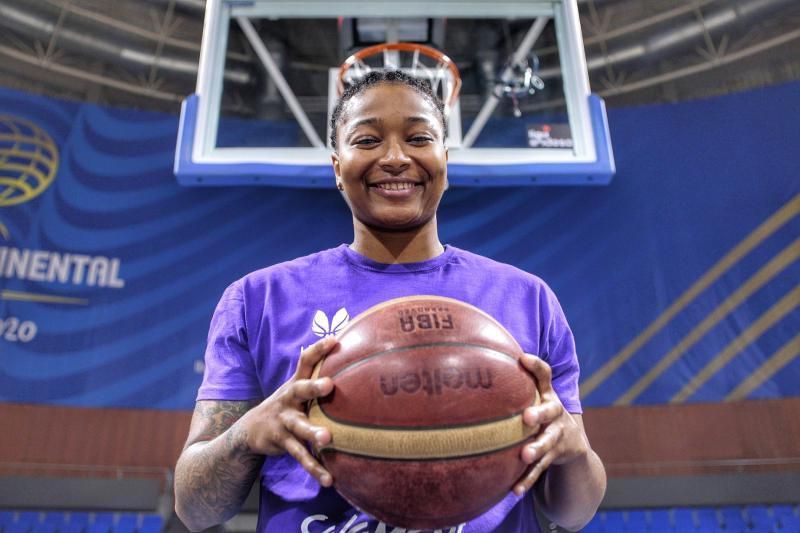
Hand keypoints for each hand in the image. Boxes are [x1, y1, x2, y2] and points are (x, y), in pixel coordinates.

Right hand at [237, 335, 337, 486]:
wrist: (249, 431)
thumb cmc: (286, 406)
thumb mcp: (296, 390)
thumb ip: (316, 377)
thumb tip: (350, 360)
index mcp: (295, 384)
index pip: (305, 362)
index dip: (318, 350)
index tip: (334, 340)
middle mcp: (288, 399)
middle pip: (300, 390)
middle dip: (314, 387)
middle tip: (330, 384)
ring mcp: (283, 421)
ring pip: (299, 427)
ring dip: (313, 432)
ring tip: (328, 439)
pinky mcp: (281, 442)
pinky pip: (299, 456)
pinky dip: (314, 468)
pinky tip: (329, 479)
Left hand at [513, 353, 589, 495]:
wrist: (573, 444)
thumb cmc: (540, 413)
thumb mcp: (534, 396)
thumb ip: (511, 384)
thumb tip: (470, 365)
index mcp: (547, 395)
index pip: (545, 376)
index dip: (536, 366)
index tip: (522, 358)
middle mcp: (555, 413)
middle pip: (550, 410)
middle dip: (539, 413)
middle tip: (527, 417)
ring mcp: (557, 436)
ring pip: (547, 442)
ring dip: (536, 448)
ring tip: (525, 455)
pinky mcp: (554, 457)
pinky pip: (540, 470)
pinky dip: (528, 479)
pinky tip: (515, 489)